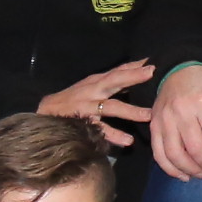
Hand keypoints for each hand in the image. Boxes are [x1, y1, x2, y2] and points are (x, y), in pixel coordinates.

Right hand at [39, 59, 156, 146]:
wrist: (45, 113)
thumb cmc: (74, 100)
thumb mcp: (93, 87)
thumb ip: (114, 83)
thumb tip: (140, 75)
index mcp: (97, 81)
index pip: (118, 70)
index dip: (136, 65)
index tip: (155, 61)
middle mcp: (93, 91)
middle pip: (114, 80)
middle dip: (133, 76)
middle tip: (153, 73)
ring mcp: (88, 107)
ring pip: (111, 107)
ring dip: (130, 111)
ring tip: (148, 115)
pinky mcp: (82, 123)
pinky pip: (100, 130)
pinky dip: (114, 135)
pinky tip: (127, 141)